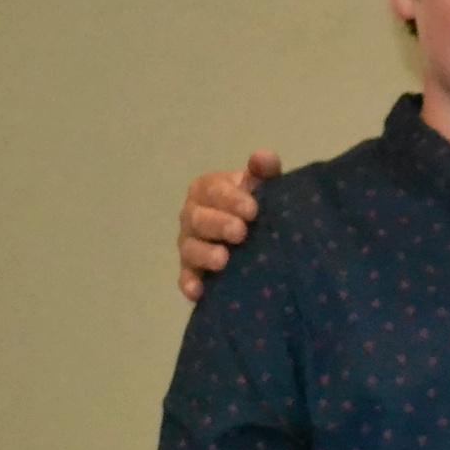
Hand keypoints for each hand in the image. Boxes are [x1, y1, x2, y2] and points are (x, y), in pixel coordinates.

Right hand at [176, 150, 279, 301]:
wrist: (259, 241)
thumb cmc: (256, 207)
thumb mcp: (263, 187)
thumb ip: (264, 172)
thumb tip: (264, 158)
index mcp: (208, 191)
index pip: (211, 189)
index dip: (229, 198)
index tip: (253, 210)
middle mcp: (193, 216)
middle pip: (197, 218)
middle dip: (218, 224)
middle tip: (241, 233)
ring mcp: (190, 245)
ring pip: (189, 248)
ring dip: (204, 253)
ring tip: (224, 260)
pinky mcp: (192, 273)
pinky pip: (185, 278)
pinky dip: (189, 284)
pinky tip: (198, 291)